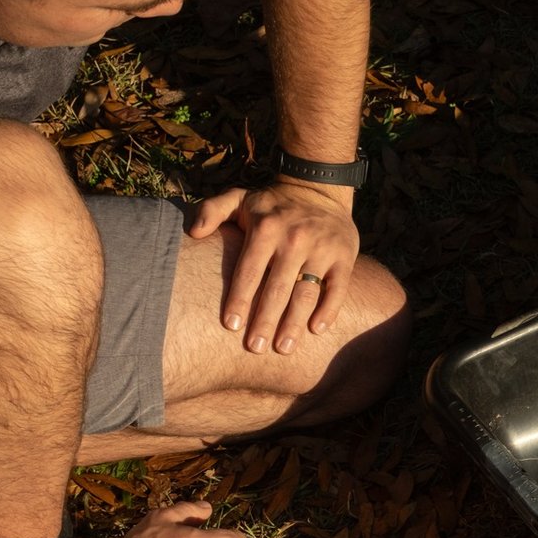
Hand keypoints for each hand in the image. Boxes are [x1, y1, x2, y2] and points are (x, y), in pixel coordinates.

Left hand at [190, 181, 360, 356]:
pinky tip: (315, 330)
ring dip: (294, 324)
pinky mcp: (344, 257)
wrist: (319, 188)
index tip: (231, 326)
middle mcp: (294, 240)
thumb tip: (192, 232)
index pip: (250, 271)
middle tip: (254, 348)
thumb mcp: (239, 198)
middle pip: (278, 289)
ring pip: (306, 293)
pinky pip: (337, 289)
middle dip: (265, 321)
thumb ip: (212, 210)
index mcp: (266, 229)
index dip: (240, 299)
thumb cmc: (272, 204)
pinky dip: (328, 311)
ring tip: (283, 349)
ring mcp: (321, 250)